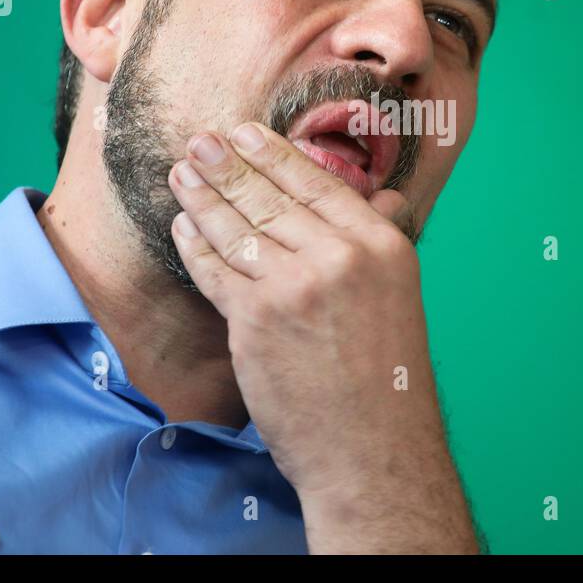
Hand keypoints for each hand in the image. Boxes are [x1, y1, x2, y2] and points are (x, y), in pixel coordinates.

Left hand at [167, 122, 477, 551]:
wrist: (372, 450)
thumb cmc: (388, 378)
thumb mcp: (400, 295)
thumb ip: (381, 240)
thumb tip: (379, 197)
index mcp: (381, 246)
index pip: (317, 184)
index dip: (274, 154)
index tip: (246, 133)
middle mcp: (339, 258)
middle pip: (269, 199)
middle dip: (227, 166)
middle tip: (198, 141)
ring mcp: (293, 287)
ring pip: (237, 230)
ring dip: (203, 197)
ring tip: (182, 173)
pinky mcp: (255, 320)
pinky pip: (215, 271)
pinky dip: (194, 246)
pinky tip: (182, 228)